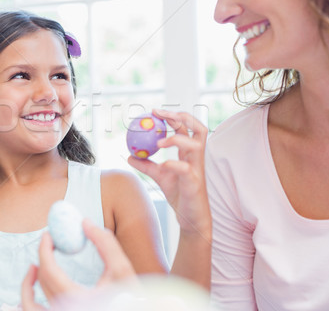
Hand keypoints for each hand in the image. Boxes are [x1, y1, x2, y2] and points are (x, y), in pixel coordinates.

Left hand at [21, 219, 136, 309]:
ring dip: (28, 285)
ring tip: (33, 268)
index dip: (44, 249)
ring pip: (31, 305)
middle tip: (49, 242)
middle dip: (43, 257)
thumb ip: (105, 244)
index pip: (49, 271)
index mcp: (77, 301)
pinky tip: (33, 290)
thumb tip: (84, 223)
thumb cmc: (131, 297)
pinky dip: (28, 303)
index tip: (47, 235)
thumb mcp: (122, 269)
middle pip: (44, 282)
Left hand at [128, 110, 209, 235]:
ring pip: (196, 145)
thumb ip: (146, 165)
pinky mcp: (195, 184)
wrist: (190, 217)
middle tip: (160, 115)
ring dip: (177, 139)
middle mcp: (196, 158)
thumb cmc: (179, 194)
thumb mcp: (159, 176)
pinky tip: (162, 164)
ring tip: (158, 143)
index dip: (173, 116)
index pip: (186, 127)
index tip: (154, 111)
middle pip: (198, 128)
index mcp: (189, 153)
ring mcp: (198, 170)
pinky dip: (173, 164)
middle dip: (181, 117)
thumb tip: (130, 155)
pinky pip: (186, 169)